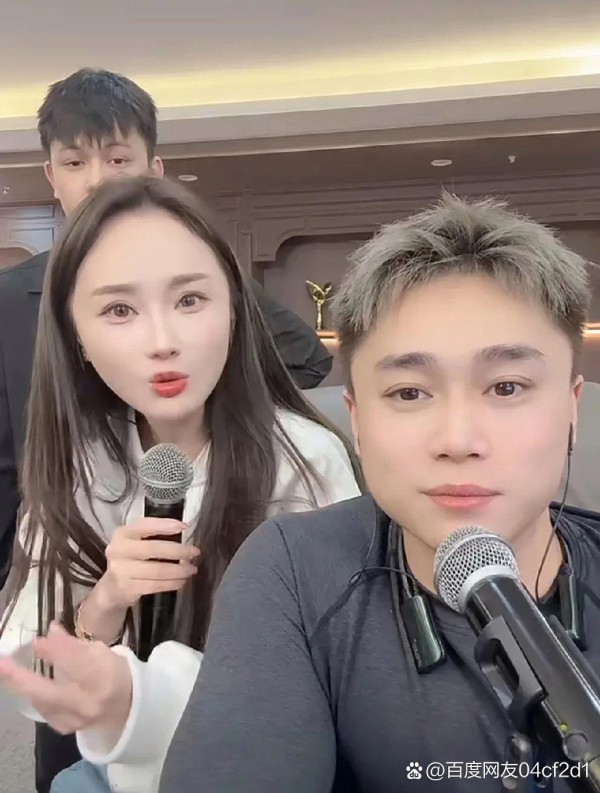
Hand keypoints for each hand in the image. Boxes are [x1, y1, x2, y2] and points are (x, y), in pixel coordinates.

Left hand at [0, 624, 131, 735]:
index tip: (36, 640)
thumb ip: (72, 644)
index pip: (73, 662)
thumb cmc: (113, 672)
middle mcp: (89, 703)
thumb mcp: (98, 651)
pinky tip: (33, 689)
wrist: (129, 706)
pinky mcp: (68, 729)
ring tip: (10, 671)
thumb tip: (48, 631)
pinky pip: (46, 712)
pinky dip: (38, 698)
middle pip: (47, 692)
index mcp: (103, 676)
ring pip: (42, 703)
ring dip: (26, 686)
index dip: (52, 650)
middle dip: (19, 678)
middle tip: (1, 664)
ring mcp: (77, 720)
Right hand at [101, 518, 199, 609]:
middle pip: (154, 549)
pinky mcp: (128, 588)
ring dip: (179, 570)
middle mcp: (118, 550)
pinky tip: (182, 581)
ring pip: (158, 570)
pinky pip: (156, 585)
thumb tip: (183, 529)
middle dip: (179, 551)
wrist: (112, 588)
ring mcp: (121, 571)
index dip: (165, 525)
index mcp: (122, 534)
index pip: (145, 526)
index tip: (184, 526)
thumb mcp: (135, 541)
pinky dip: (173, 583)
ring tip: (191, 569)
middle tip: (195, 552)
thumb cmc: (130, 559)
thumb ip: (153, 534)